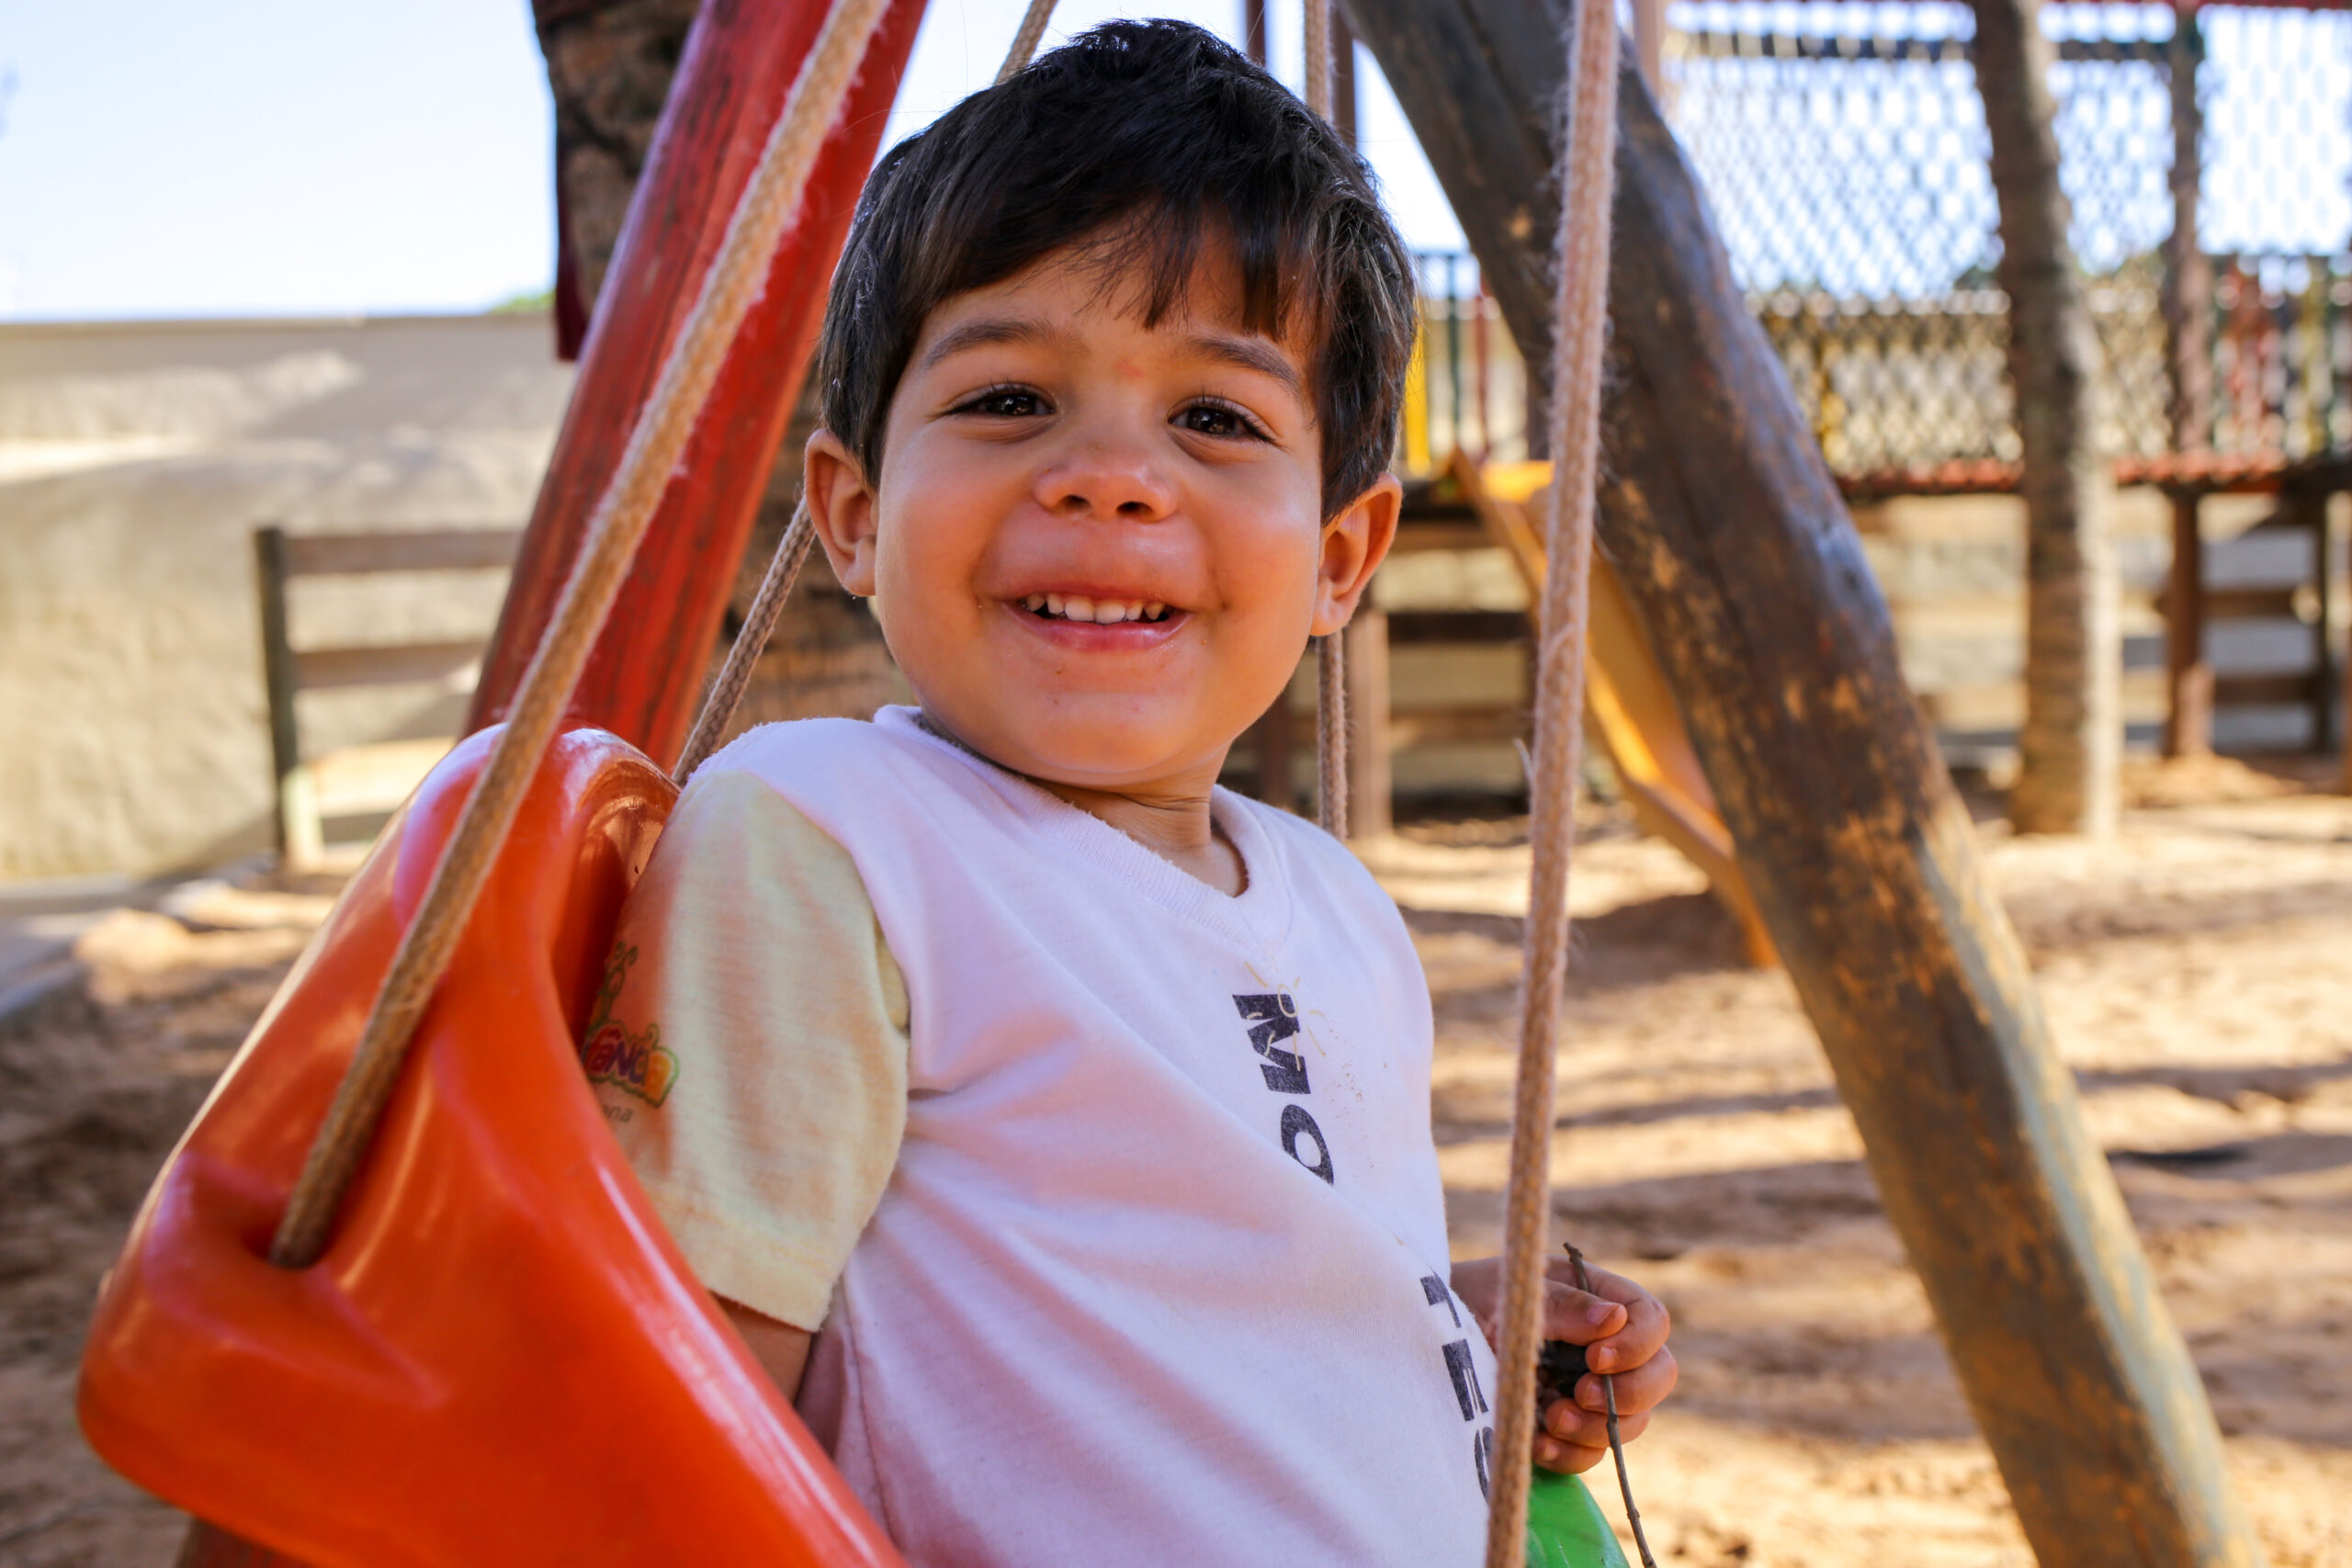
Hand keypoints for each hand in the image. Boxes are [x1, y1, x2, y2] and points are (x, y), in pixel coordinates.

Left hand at [1449, 1254, 1675, 1474]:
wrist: (1426, 1340)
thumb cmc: (1468, 1301)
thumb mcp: (1512, 1295)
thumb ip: (1561, 1305)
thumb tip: (1613, 1318)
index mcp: (1597, 1298)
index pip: (1651, 1320)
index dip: (1637, 1344)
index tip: (1596, 1359)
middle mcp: (1603, 1346)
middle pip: (1659, 1375)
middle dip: (1630, 1393)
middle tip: (1581, 1394)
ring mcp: (1588, 1390)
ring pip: (1632, 1421)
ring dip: (1596, 1428)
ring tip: (1550, 1418)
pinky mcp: (1566, 1428)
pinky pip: (1591, 1453)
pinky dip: (1570, 1454)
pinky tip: (1537, 1443)